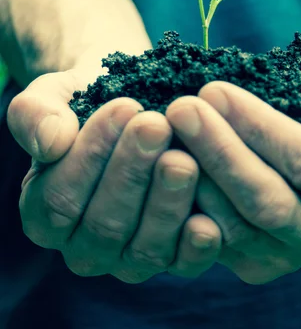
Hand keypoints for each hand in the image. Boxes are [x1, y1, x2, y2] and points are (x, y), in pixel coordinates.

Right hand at [7, 70, 221, 282]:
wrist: (143, 101)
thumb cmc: (94, 98)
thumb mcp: (58, 93)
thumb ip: (36, 113)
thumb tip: (51, 142)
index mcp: (45, 212)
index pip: (59, 199)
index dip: (91, 155)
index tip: (124, 106)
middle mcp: (85, 245)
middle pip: (104, 225)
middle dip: (131, 172)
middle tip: (156, 125)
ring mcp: (129, 258)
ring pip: (143, 248)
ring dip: (165, 203)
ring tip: (183, 157)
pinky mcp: (173, 259)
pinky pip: (182, 265)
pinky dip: (194, 247)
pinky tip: (206, 219)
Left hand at [166, 71, 300, 283]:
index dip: (257, 127)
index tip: (213, 90)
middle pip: (267, 201)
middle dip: (217, 151)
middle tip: (180, 108)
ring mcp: (288, 258)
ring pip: (234, 227)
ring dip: (195, 177)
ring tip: (165, 131)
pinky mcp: (253, 265)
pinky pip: (212, 241)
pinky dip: (185, 204)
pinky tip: (164, 162)